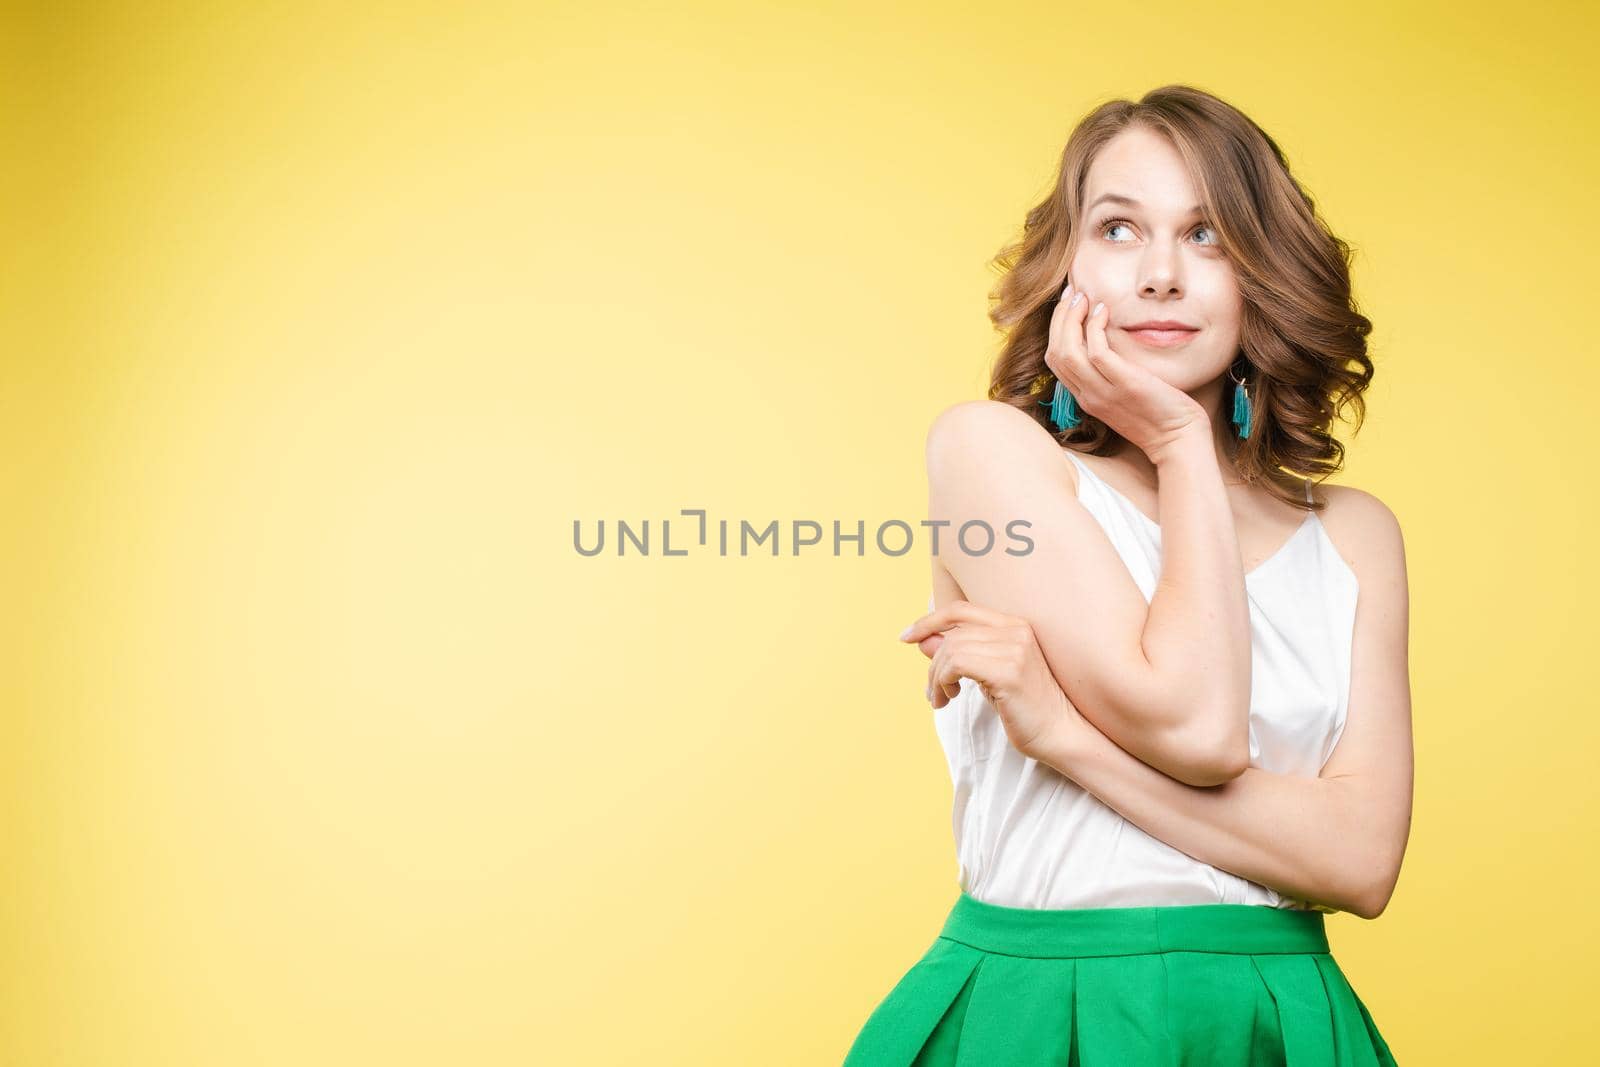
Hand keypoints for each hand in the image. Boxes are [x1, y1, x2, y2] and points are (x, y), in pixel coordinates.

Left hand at [899, 600, 1086, 762]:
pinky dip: (942, 682)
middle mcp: (1016, 630)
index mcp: (1014, 625)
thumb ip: (959, 654)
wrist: (1059, 734)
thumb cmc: (1024, 708)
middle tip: (933, 692)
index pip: (961, 609)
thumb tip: (923, 640)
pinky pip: (956, 665)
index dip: (929, 620)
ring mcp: (1014, 649)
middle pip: (952, 633)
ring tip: (941, 699)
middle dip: (933, 664)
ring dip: (936, 678)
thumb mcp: (986, 675)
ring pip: (950, 650)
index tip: (906, 637)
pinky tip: (948, 699)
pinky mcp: (1008, 672)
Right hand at [1044, 277, 1210, 463]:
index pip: (1055, 360)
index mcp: (1086, 397)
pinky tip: (1103, 311)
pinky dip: (1094, 327)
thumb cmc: (1158, 416)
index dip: (1056, 328)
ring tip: (1084, 297)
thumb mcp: (1124, 395)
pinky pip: (1096, 352)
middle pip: (1056, 352)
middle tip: (1073, 293)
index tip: (1069, 305)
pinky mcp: (1125, 385)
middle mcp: (1088, 395)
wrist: (1178, 440)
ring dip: (1072, 318)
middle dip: (1060, 317)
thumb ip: (1110, 374)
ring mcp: (1103, 392)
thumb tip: (1106, 342)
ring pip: (1068, 351)